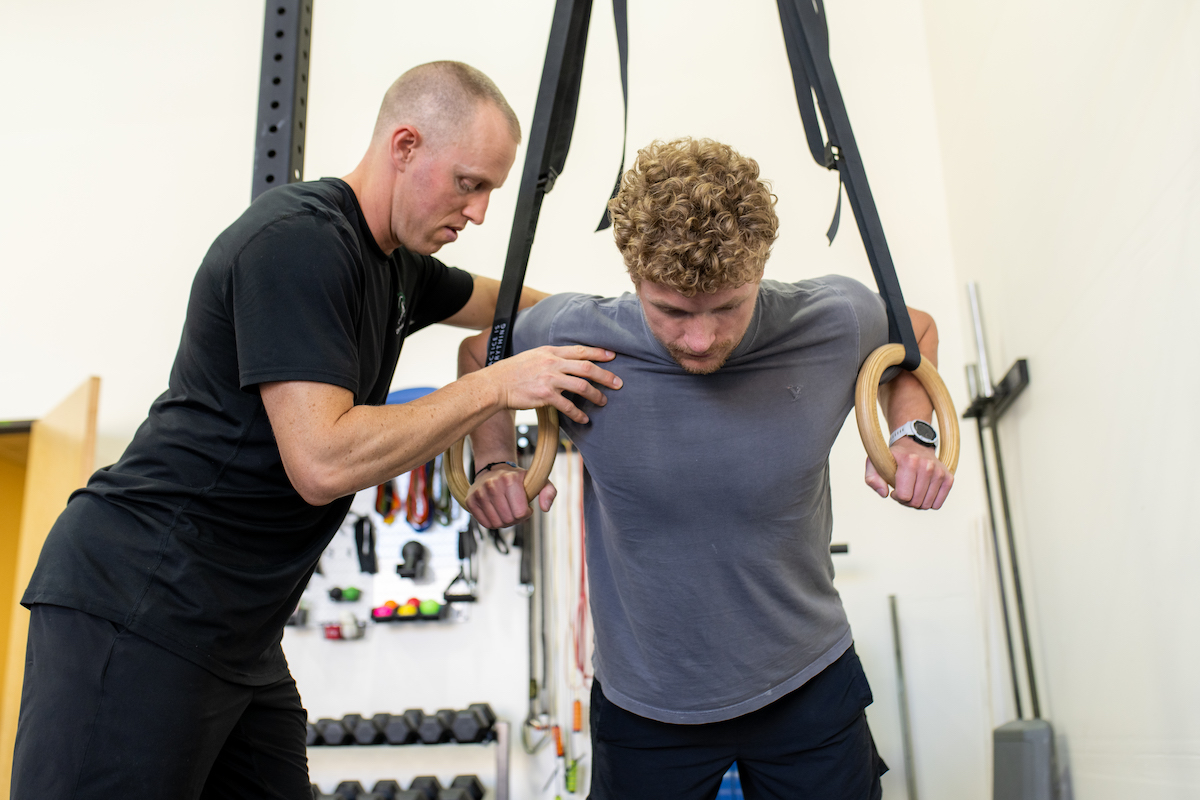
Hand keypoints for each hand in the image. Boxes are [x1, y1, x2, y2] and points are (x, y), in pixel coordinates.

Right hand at [465, 464, 556, 527]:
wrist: (493, 468)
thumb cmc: (519, 479)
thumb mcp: (538, 481)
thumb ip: (549, 492)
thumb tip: (544, 508)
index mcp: (510, 480)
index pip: (521, 513)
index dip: (526, 513)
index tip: (526, 506)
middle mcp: (492, 485)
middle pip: (509, 520)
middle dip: (516, 519)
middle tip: (516, 509)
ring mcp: (479, 493)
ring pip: (497, 524)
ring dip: (505, 522)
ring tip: (507, 510)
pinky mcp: (470, 501)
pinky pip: (485, 524)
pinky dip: (493, 522)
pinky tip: (497, 512)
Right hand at [486, 345, 621, 423]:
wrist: (495, 384)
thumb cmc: (513, 371)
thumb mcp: (534, 356)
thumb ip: (551, 357)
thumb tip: (568, 361)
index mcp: (551, 352)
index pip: (580, 350)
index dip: (599, 353)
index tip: (613, 356)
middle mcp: (552, 363)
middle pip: (587, 368)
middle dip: (606, 376)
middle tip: (618, 383)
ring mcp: (550, 379)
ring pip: (582, 386)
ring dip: (596, 395)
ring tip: (604, 401)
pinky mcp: (545, 396)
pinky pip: (567, 406)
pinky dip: (578, 414)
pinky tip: (584, 419)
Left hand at [864, 437, 953, 509]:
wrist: (914, 444)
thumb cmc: (893, 458)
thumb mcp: (875, 463)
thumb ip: (872, 479)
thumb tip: (884, 494)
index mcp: (909, 461)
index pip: (904, 496)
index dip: (896, 497)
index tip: (894, 489)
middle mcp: (927, 466)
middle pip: (916, 502)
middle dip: (906, 501)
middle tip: (903, 491)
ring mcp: (939, 472)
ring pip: (927, 505)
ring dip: (917, 503)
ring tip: (912, 491)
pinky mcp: (948, 478)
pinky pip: (938, 504)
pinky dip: (929, 502)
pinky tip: (923, 492)